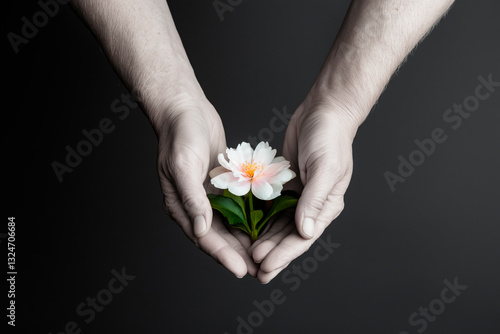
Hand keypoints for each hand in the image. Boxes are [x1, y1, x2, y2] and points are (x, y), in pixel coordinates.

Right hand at [155, 98, 257, 277]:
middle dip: (238, 255)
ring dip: (245, 240)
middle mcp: (194, 205)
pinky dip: (248, 218)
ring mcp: (208, 196)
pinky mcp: (220, 185)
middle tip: (259, 271)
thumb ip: (191, 199)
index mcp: (180, 206)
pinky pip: (235, 207)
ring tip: (264, 255)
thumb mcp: (183, 166)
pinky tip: (264, 226)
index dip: (223, 256)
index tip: (242, 270)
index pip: (204, 238)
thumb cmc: (180, 135)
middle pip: (218, 237)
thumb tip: (200, 229)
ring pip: (229, 225)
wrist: (184, 109)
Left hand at [251, 98, 358, 282]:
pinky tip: (245, 227)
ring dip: (264, 239)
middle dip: (272, 254)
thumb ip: (314, 200)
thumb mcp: (325, 168)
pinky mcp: (285, 184)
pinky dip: (259, 218)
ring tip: (248, 255)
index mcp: (326, 206)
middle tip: (253, 270)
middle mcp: (312, 204)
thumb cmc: (330, 137)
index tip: (265, 267)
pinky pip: (271, 206)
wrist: (323, 111)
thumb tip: (306, 231)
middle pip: (289, 236)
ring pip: (278, 225)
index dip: (284, 254)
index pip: (304, 237)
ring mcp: (298, 195)